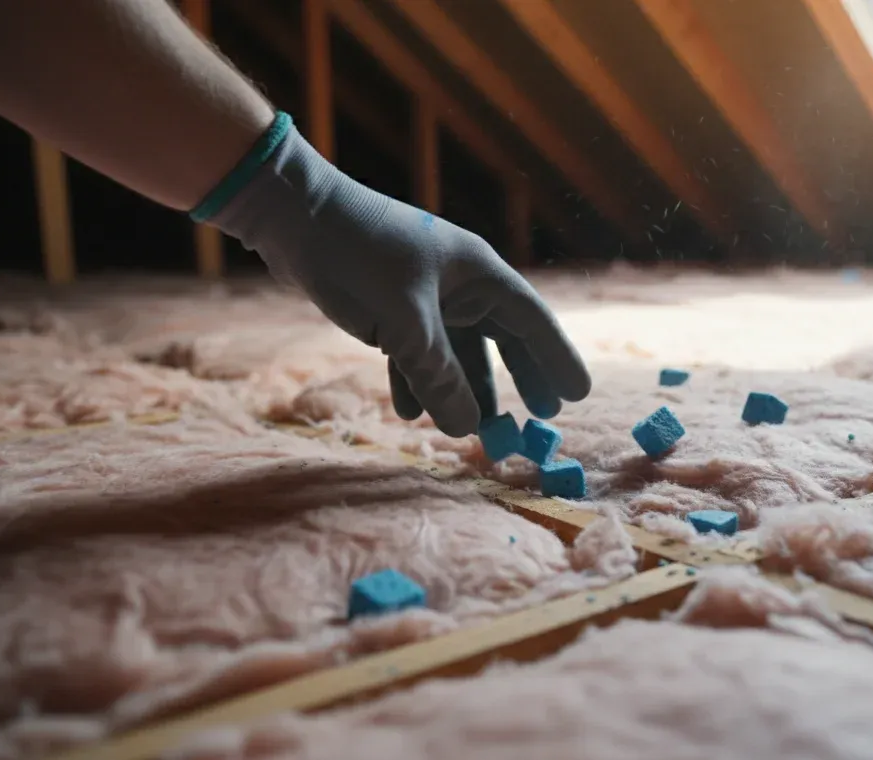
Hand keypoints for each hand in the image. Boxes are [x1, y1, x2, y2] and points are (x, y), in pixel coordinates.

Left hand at [207, 127, 590, 436]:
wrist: (294, 217)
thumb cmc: (359, 253)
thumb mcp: (404, 322)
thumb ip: (438, 376)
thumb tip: (468, 427)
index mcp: (478, 273)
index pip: (533, 321)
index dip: (557, 359)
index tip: (578, 396)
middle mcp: (460, 284)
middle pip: (503, 339)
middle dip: (517, 380)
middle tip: (539, 418)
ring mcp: (426, 295)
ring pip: (457, 351)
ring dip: (462, 389)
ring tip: (473, 429)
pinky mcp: (393, 306)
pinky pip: (417, 351)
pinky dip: (416, 380)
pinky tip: (408, 411)